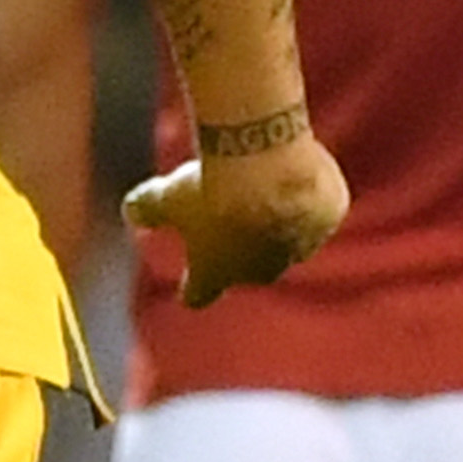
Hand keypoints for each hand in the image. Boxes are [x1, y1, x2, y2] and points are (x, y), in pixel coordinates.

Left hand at [129, 126, 346, 306]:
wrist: (267, 168)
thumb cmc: (211, 186)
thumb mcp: (164, 194)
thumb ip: (146, 209)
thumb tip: (133, 211)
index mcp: (216, 273)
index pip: (199, 294)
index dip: (192, 289)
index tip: (189, 289)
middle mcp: (261, 269)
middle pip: (251, 270)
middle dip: (242, 252)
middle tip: (233, 218)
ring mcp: (300, 246)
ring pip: (290, 240)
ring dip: (278, 222)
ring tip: (266, 187)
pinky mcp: (328, 217)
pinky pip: (318, 208)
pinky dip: (308, 194)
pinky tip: (296, 171)